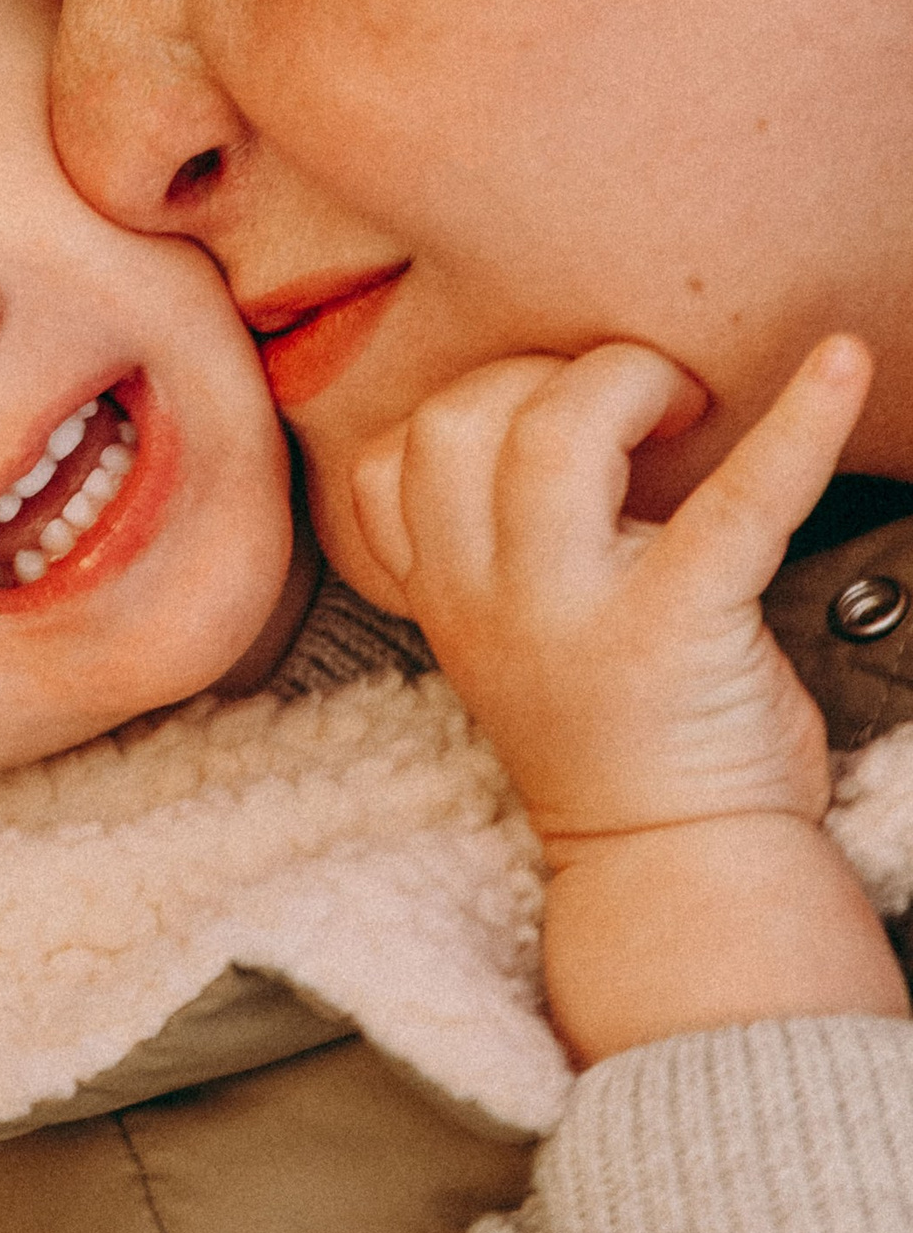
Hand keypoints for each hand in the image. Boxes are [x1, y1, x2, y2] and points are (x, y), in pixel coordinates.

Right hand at [353, 338, 903, 1061]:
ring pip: (547, 437)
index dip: (471, 406)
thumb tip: (552, 405)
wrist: (675, 867)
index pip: (390, 458)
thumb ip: (494, 540)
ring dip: (626, 381)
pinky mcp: (679, 629)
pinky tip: (844, 364)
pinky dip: (803, 422)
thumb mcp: (506, 634)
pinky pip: (737, 503)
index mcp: (445, 598)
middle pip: (459, 421)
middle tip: (641, 409)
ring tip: (688, 407)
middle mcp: (487, 603)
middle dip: (550, 375)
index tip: (554, 422)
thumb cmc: (615, 736)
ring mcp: (572, 619)